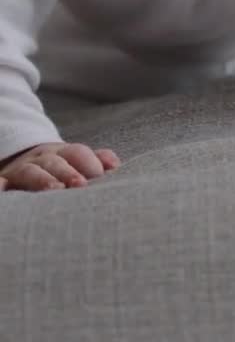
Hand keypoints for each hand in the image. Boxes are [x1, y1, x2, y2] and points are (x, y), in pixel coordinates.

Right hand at [0, 141, 120, 191]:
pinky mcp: (6, 181)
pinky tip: (2, 189)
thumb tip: (115, 164)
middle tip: (81, 184)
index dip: (88, 161)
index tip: (101, 174)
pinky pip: (2, 182)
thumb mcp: (72, 161)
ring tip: (54, 189)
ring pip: (31, 171)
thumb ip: (94, 161)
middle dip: (68, 171)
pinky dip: (1, 185)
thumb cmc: (55, 168)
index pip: (76, 152)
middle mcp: (41, 159)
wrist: (20, 162)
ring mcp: (22, 170)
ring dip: (43, 179)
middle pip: (55, 161)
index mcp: (61, 153)